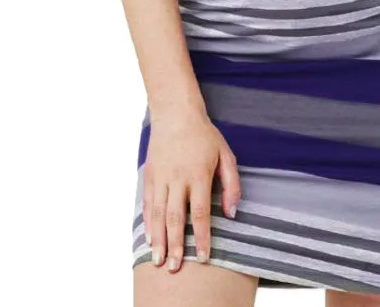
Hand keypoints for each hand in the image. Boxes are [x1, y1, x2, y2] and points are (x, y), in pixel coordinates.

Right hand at [142, 106, 240, 272]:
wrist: (176, 113)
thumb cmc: (204, 135)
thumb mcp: (225, 154)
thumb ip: (231, 184)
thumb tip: (232, 212)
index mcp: (198, 174)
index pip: (199, 212)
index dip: (201, 236)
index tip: (204, 256)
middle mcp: (177, 178)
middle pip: (175, 218)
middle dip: (176, 245)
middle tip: (175, 267)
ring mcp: (161, 177)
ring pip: (158, 214)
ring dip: (159, 239)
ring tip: (159, 260)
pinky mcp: (150, 175)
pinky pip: (147, 203)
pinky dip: (148, 222)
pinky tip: (150, 238)